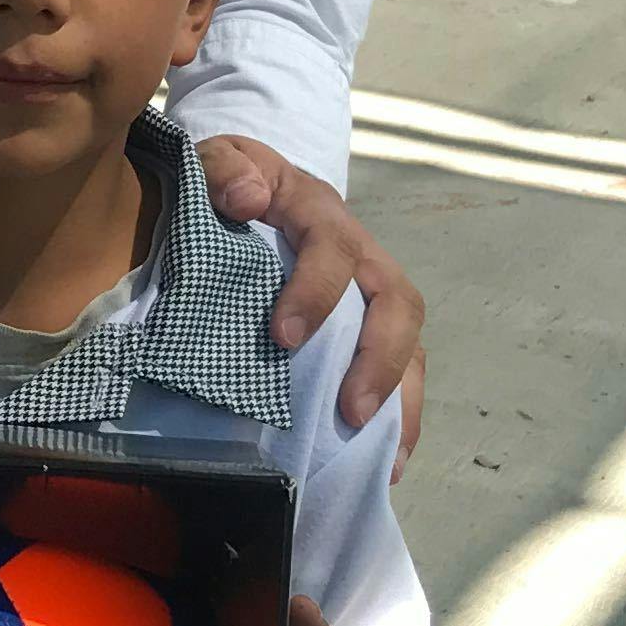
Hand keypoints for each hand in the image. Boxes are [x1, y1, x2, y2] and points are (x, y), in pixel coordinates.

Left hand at [196, 135, 424, 464]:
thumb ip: (222, 168)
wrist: (242, 189)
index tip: (282, 336)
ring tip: (383, 456)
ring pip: (409, 342)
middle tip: (349, 411)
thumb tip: (245, 199)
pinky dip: (399, 417)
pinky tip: (385, 466)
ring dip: (400, 399)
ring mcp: (369, 295)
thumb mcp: (216, 159)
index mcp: (320, 213)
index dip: (316, 291)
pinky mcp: (367, 330)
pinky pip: (400, 371)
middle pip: (396, 301)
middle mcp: (360, 254)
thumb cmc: (228, 183)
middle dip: (381, 360)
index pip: (334, 248)